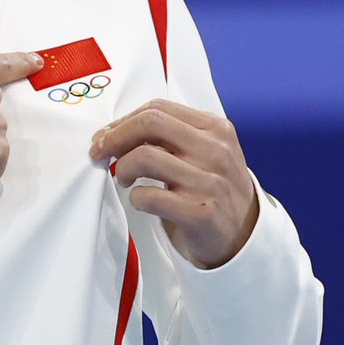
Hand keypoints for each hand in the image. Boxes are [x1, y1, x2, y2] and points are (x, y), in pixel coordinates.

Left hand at [89, 99, 258, 268]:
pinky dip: (135, 197)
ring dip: (122, 167)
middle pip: (150, 123)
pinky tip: (139, 200)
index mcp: (215, 129)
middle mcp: (215, 150)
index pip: (158, 108)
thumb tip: (116, 128)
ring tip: (123, 177)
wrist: (243, 236)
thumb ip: (171, 134)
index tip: (106, 134)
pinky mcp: (201, 213)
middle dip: (115, 135)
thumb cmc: (213, 188)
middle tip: (100, 151)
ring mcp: (210, 181)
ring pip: (145, 156)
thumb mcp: (205, 151)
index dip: (123, 120)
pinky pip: (150, 196)